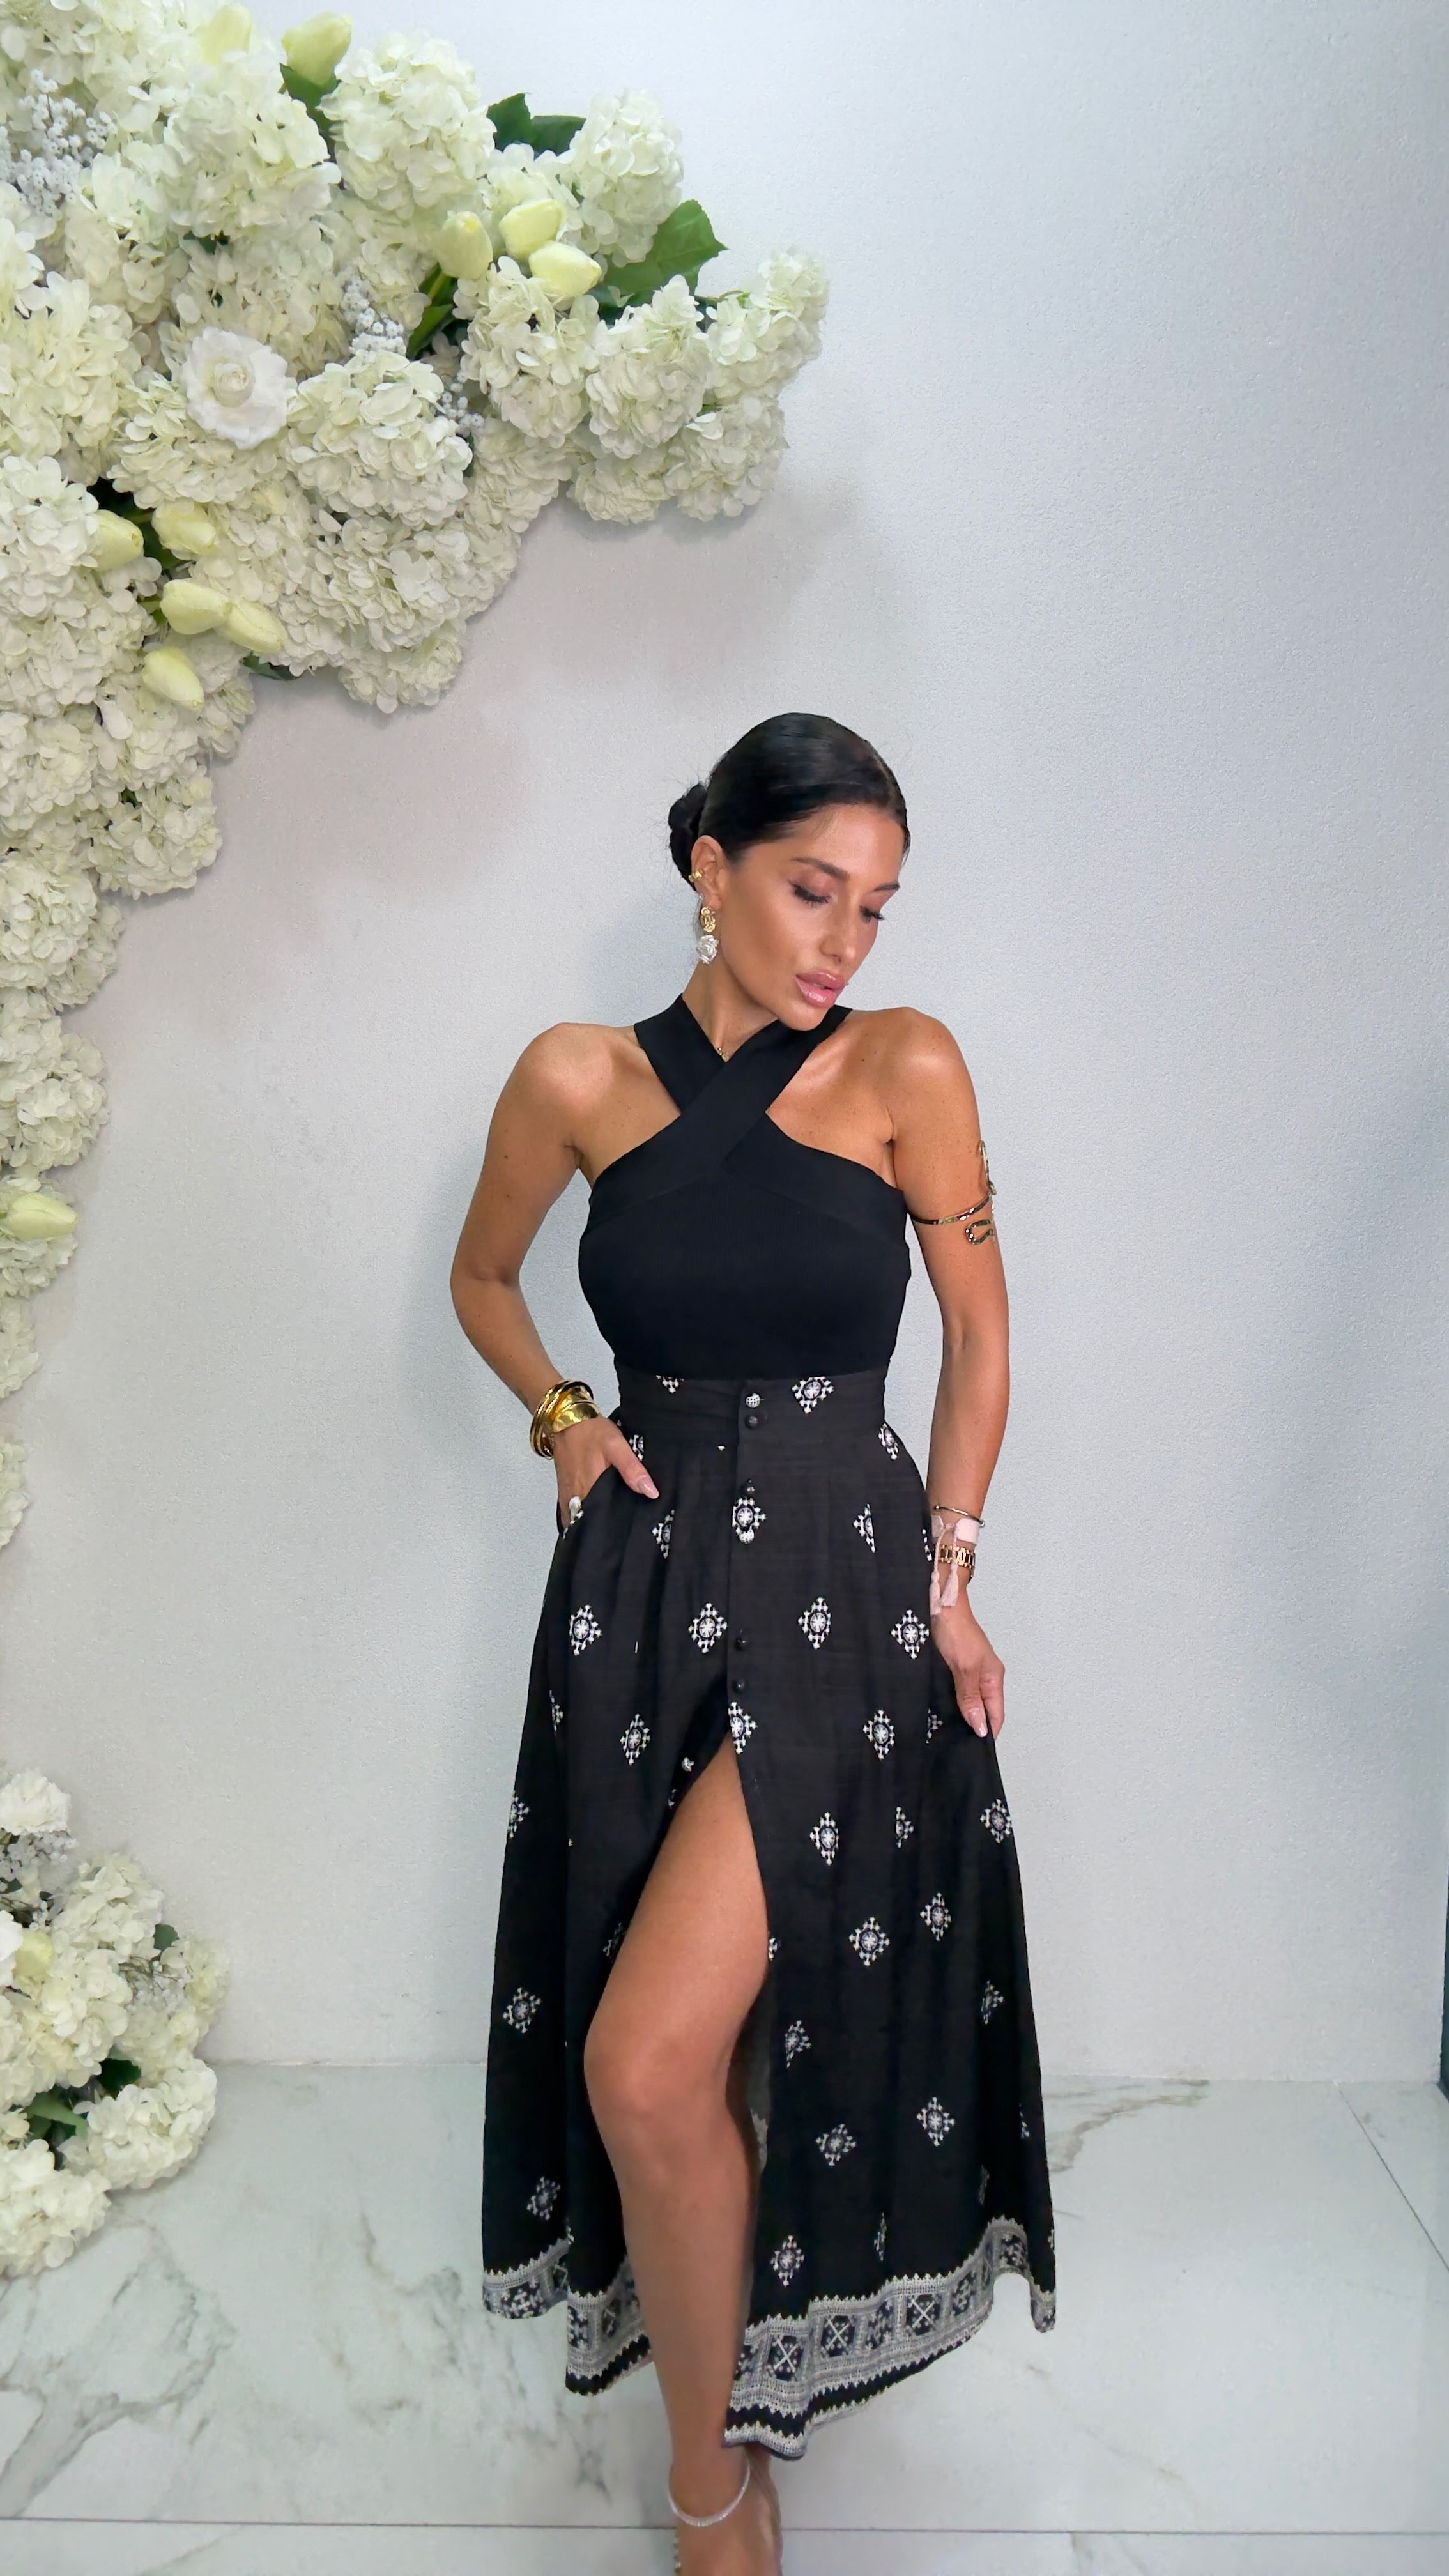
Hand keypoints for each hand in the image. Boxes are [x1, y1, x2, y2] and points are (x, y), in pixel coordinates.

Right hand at [551, 1414, 658, 1523]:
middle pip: (592, 1522)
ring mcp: (567, 1496)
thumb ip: (633, 1470)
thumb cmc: (590, 1433)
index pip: (603, 1521)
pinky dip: (581, 1516)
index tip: (628, 1532)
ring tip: (609, 1524)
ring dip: (593, 1522)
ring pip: (581, 1519)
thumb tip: (651, 1492)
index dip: (616, 1529)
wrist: (566, 1421)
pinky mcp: (564, 1492)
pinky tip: (593, 1514)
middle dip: (606, 1528)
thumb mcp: (617, 1446)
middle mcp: (576, 1497)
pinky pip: (571, 1512)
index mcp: (590, 1489)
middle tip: (622, 1529)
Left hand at [930, 1598, 1003, 1737]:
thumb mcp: (964, 1668)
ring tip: (945, 1732)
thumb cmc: (955, 1630)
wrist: (940, 1603)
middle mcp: (984, 1676)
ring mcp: (969, 1671)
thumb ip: (971, 1698)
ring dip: (961, 1714)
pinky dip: (951, 1701)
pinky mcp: (954, 1665)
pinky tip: (938, 1709)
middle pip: (984, 1709)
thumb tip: (981, 1728)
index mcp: (993, 1677)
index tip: (973, 1751)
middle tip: (956, 1745)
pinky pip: (956, 1690)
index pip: (996, 1715)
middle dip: (973, 1726)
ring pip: (969, 1700)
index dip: (987, 1733)